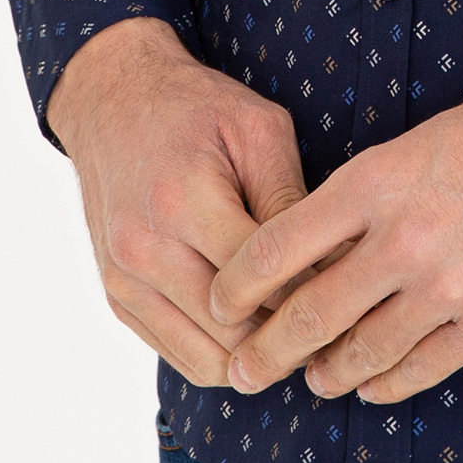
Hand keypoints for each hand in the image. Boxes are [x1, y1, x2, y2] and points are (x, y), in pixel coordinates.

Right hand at [47, 17, 309, 386]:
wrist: (112, 102)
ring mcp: (125, 280)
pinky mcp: (118, 298)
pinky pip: (180, 356)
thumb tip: (328, 262)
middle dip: (291, 336)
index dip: (314, 291)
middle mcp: (145, 249)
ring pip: (208, 360)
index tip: (350, 290)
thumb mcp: (258, 128)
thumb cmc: (195, 109)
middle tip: (335, 324)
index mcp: (184, 201)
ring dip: (259, 357)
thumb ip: (288, 197)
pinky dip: (224, 356)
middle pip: (235, 331)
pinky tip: (259, 331)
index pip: (262, 280)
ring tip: (301, 334)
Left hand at [209, 41, 462, 406]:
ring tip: (311, 378)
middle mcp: (405, 239)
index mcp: (379, 180)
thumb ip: (372, 196)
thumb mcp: (426, 139)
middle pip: (308, 315)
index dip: (239, 286)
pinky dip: (387, 382)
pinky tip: (372, 383)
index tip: (221, 304)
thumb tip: (320, 249)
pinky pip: (422, 369)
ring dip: (326, 371)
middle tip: (240, 371)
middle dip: (263, 351)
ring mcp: (452, 288)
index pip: (279, 247)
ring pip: (362, 354)